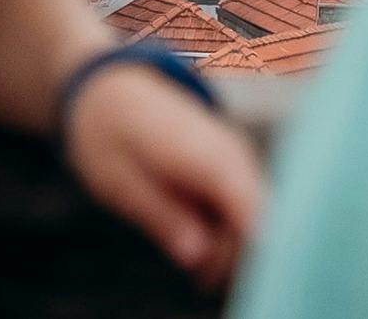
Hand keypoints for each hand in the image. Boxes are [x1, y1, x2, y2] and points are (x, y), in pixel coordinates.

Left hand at [62, 61, 262, 294]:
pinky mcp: (231, 165)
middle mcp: (232, 154)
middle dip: (232, 257)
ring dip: (229, 248)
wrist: (110, 88)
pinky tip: (199, 246)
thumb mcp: (119, 181)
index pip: (251, 212)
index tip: (220, 276)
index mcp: (206, 155)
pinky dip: (226, 230)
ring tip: (196, 271)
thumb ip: (160, 216)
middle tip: (198, 279)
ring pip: (253, 217)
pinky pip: (242, 206)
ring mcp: (235, 157)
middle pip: (257, 222)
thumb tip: (198, 257)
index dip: (248, 253)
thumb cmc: (110, 135)